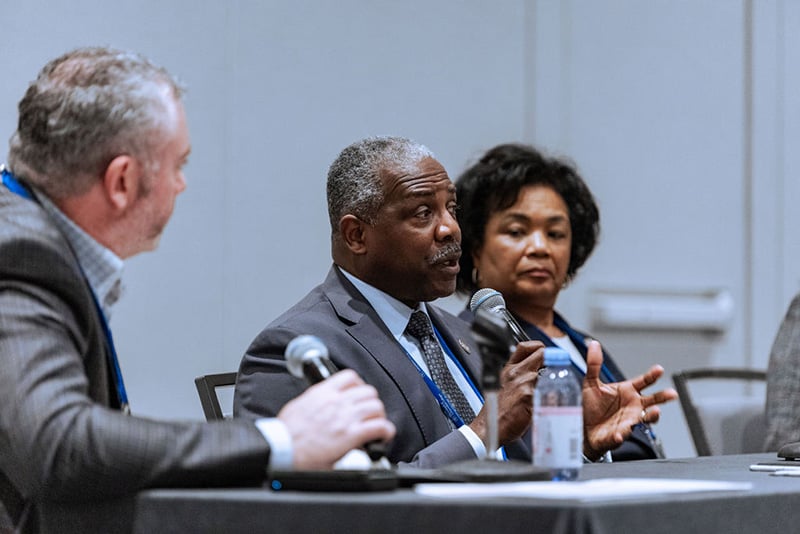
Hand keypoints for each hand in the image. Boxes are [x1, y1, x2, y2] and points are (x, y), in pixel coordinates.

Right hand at [277, 369, 395, 469]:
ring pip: (377, 406)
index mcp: (323, 392)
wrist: (282, 447)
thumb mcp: (300, 405)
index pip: (350, 377)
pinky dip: (386, 431)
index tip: (359, 393)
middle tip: (369, 413)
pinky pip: (380, 427)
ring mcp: (346, 417)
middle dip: (371, 402)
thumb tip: (321, 405)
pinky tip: (383, 436)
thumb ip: (315, 401)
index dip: (359, 385)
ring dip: (379, 416)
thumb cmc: (286, 432)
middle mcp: (337, 401)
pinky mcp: (351, 435)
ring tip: (376, 424)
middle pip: (368, 391)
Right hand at [469, 340, 543, 444]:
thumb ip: (518, 377)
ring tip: (546, 395)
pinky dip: (548, 399)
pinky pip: (547, 392)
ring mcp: (523, 383)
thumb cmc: (498, 411)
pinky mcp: (529, 396)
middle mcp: (515, 372)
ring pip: (547, 374)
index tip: (546, 355)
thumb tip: (537, 373)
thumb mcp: (504, 386)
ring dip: (550, 383)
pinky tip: (542, 406)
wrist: (490, 428)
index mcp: (509, 369)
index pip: (526, 346)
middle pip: (541, 353)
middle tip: (554, 371)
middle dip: (552, 360)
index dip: (539, 347)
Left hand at [581, 340, 677, 459]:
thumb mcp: (591, 383)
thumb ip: (594, 364)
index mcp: (627, 391)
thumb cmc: (592, 407)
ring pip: (644, 420)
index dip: (652, 375)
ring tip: (655, 412)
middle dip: (663, 397)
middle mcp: (632, 406)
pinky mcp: (617, 436)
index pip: (643, 382)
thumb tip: (593, 344)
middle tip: (672, 394)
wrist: (584, 429)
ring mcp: (628, 421)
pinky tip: (618, 434)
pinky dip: (620, 436)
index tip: (659, 369)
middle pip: (652, 401)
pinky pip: (620, 436)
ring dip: (651, 417)